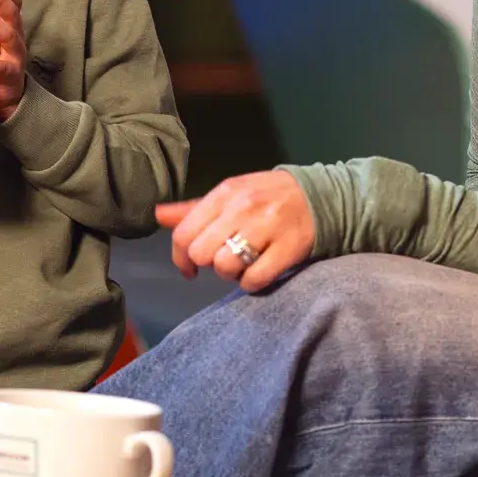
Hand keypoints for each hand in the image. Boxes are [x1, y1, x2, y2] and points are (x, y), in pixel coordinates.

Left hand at [155, 171, 315, 290]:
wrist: (320, 197)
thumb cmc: (267, 198)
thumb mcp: (231, 195)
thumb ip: (194, 209)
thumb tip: (157, 214)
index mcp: (225, 193)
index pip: (185, 233)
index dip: (181, 257)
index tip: (190, 268)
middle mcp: (243, 207)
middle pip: (202, 253)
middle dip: (208, 264)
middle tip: (223, 260)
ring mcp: (267, 227)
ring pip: (226, 267)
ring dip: (231, 274)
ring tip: (244, 264)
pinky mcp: (289, 248)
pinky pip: (254, 279)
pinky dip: (252, 283)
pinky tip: (259, 272)